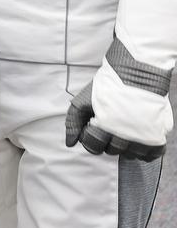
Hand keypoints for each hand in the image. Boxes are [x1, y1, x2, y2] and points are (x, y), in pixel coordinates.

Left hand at [66, 40, 171, 161]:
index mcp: (104, 125)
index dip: (90, 139)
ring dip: (126, 146)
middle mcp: (125, 134)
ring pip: (131, 155)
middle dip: (107, 141)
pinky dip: (145, 150)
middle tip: (109, 127)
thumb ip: (73, 122)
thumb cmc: (108, 86)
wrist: (136, 72)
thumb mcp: (82, 100)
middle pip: (112, 151)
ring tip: (124, 130)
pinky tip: (138, 138)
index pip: (93, 147)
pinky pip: (152, 155)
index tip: (93, 130)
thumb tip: (69, 143)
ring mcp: (143, 136)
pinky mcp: (159, 134)